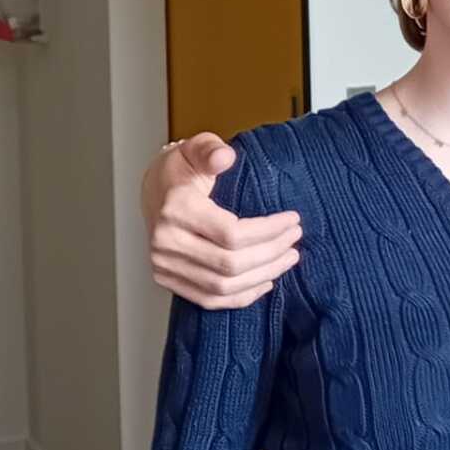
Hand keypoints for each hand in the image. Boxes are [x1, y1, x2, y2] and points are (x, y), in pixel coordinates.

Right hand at [145, 134, 300, 308]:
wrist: (154, 193)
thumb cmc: (181, 172)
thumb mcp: (196, 150)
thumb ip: (210, 149)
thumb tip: (226, 156)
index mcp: (175, 209)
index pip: (231, 233)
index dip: (268, 231)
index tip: (293, 220)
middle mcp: (166, 242)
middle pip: (230, 264)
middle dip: (271, 253)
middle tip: (295, 238)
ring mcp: (163, 265)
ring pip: (223, 286)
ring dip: (263, 275)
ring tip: (288, 258)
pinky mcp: (167, 280)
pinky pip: (210, 299)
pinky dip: (242, 296)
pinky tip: (266, 281)